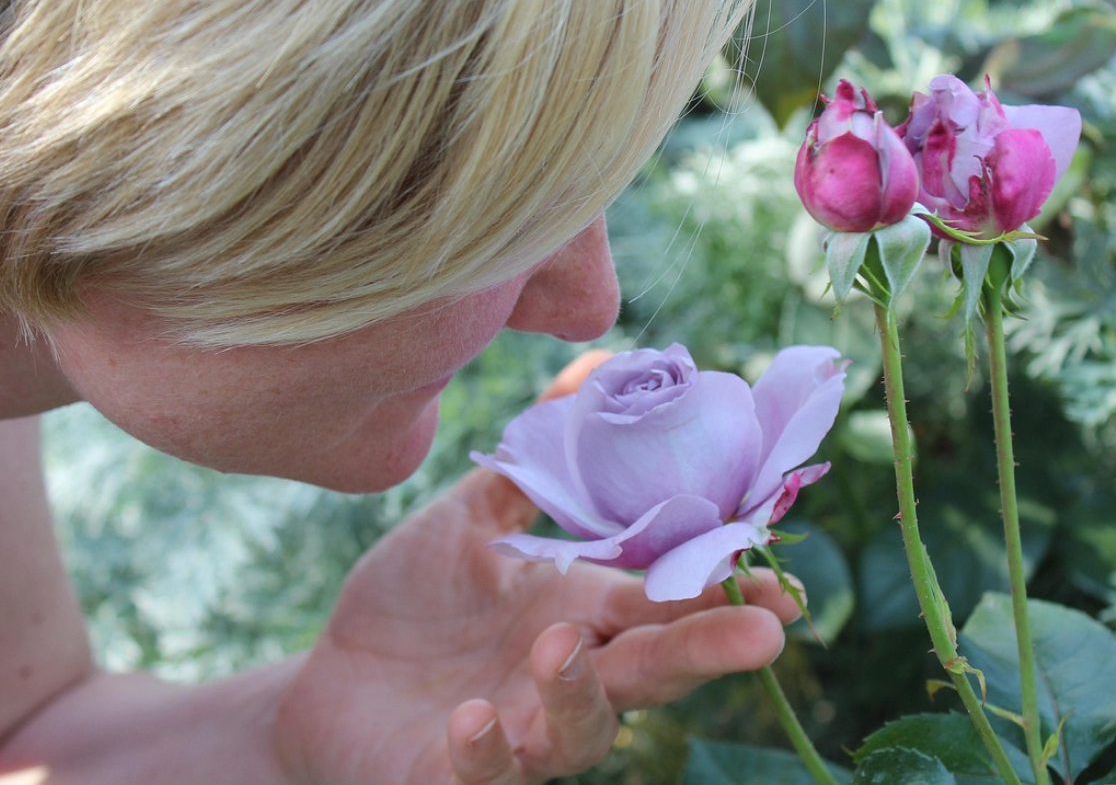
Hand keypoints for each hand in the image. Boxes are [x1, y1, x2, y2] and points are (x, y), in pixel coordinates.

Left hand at [273, 353, 802, 784]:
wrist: (332, 681)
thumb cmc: (414, 602)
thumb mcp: (470, 520)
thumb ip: (533, 462)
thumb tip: (592, 370)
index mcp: (580, 612)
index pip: (665, 600)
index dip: (723, 593)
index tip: (783, 583)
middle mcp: (568, 676)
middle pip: (652, 667)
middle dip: (705, 650)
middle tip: (762, 635)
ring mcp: (521, 730)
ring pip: (581, 730)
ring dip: (579, 693)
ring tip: (559, 647)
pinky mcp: (460, 774)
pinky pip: (488, 774)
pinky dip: (487, 751)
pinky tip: (469, 719)